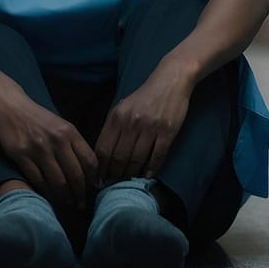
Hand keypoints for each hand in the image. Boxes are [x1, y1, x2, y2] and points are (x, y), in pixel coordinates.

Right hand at [0, 87, 97, 208]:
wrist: (10, 107)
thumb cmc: (38, 118)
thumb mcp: (61, 125)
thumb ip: (74, 145)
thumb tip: (88, 172)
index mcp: (70, 132)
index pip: (89, 161)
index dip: (93, 180)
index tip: (93, 190)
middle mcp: (57, 141)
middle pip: (75, 175)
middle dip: (80, 194)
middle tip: (81, 204)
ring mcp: (38, 149)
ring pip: (58, 181)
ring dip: (64, 197)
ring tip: (67, 203)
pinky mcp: (21, 156)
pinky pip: (38, 180)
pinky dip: (45, 192)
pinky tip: (49, 196)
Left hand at [94, 61, 194, 183]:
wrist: (169, 82)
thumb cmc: (144, 97)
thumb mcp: (122, 107)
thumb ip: (113, 127)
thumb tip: (103, 154)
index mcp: (116, 117)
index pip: (103, 148)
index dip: (100, 166)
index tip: (99, 178)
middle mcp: (131, 123)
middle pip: (119, 157)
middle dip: (114, 174)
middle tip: (113, 185)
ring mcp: (150, 128)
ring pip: (137, 159)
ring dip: (131, 174)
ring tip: (128, 182)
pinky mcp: (168, 132)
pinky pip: (158, 156)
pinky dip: (151, 168)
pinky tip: (147, 175)